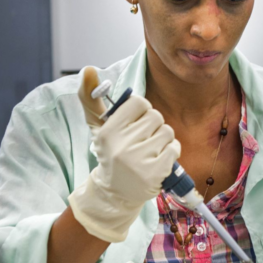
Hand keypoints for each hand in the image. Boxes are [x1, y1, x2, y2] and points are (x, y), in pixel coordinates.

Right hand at [68, 70, 180, 242]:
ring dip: (164, 140)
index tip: (135, 123)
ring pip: (167, 131)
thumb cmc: (110, 153)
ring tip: (150, 151)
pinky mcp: (154, 173)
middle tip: (142, 140)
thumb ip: (91, 98)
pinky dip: (171, 153)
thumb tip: (88, 69)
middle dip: (153, 126)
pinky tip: (158, 161)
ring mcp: (138, 161)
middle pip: (155, 116)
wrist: (114, 193)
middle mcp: (121, 145)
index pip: (138, 102)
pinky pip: (174, 148)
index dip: (141, 111)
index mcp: (107, 131)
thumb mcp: (97, 127)